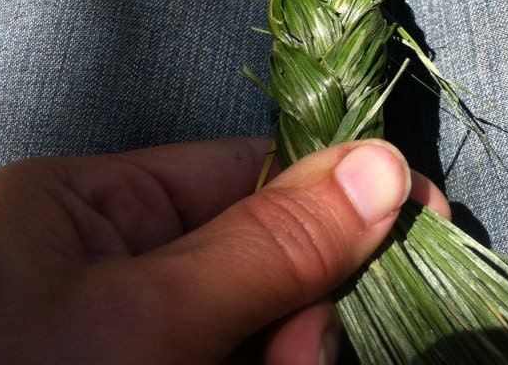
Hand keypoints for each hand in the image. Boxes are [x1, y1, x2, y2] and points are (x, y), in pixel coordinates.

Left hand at [0, 138, 448, 364]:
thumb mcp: (145, 318)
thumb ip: (268, 244)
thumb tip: (385, 164)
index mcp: (89, 208)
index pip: (240, 170)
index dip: (329, 191)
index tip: (418, 211)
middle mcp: (118, 266)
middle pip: (264, 252)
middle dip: (309, 297)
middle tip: (310, 353)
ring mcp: (145, 341)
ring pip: (270, 324)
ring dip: (300, 353)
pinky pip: (255, 363)